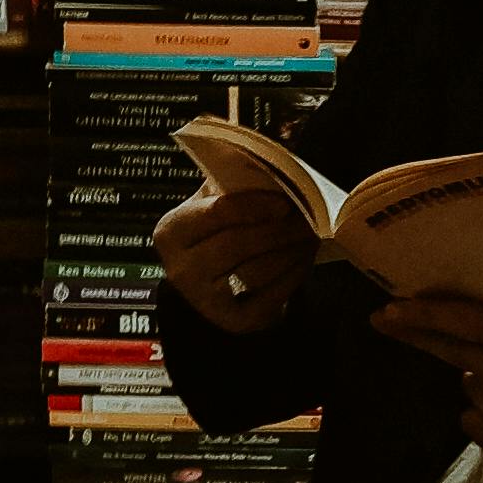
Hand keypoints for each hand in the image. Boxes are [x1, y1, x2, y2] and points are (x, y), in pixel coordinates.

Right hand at [159, 180, 318, 332]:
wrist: (214, 281)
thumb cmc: (219, 231)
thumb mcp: (214, 202)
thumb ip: (233, 181)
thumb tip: (269, 160)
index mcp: (172, 231)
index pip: (216, 213)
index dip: (254, 205)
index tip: (284, 201)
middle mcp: (180, 269)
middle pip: (238, 243)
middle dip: (279, 229)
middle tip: (308, 217)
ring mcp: (204, 301)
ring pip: (258, 270)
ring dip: (292, 250)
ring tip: (310, 234)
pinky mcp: (233, 322)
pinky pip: (271, 296)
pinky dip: (293, 275)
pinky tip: (303, 258)